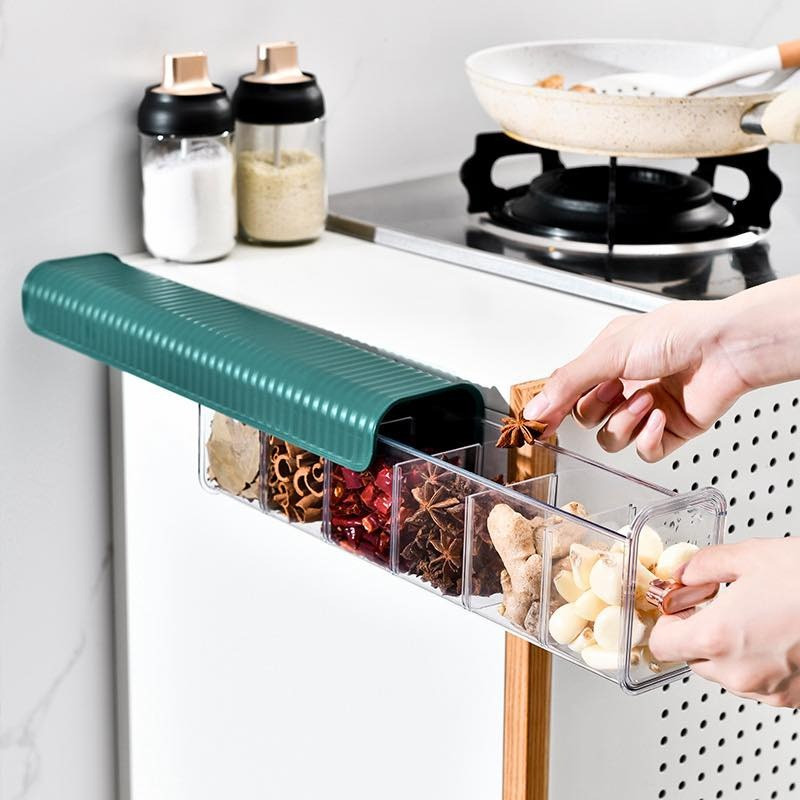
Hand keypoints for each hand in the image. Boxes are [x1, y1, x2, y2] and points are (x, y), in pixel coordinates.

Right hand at [523, 278, 799, 460]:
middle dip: (599, 408)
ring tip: (645, 400)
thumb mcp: (608, 352)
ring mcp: (646, 410)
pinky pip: (644, 452)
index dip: (554, 408)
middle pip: (587, 419)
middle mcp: (625, 384)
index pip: (568, 391)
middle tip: (614, 390)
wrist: (726, 348)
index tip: (538, 423)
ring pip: (612, 439)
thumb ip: (567, 383)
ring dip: (624, 422)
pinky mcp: (669, 431)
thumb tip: (535, 408)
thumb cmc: (677, 334)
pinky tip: (658, 415)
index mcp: (607, 359)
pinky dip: (648, 437)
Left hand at [649, 538, 799, 706]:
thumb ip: (705, 566)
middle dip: (696, 634)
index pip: (662, 644)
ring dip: (728, 650)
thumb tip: (687, 573)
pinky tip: (776, 634)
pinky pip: (758, 683)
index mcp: (718, 636)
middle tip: (715, 606)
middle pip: (692, 660)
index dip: (665, 623)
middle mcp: (740, 671)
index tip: (676, 610)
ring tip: (753, 617)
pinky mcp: (793, 698)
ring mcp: (769, 689)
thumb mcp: (750, 556)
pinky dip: (758, 662)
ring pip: (725, 674)